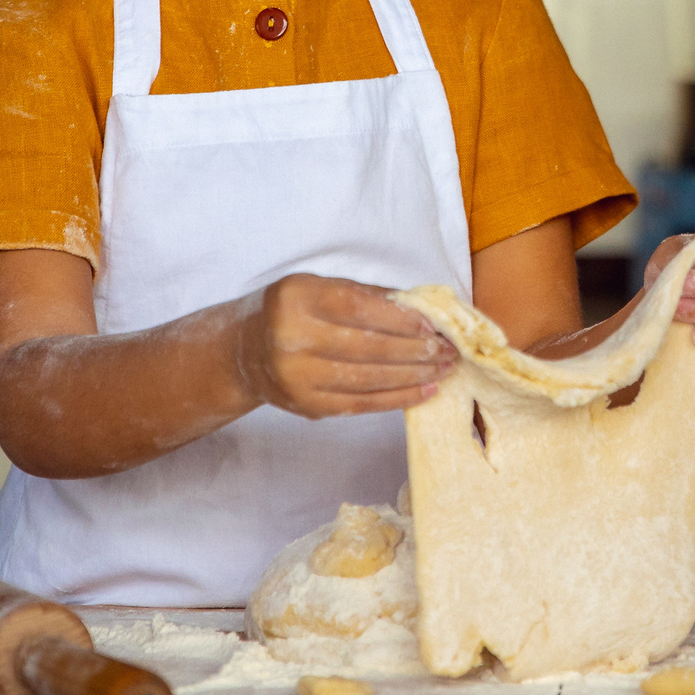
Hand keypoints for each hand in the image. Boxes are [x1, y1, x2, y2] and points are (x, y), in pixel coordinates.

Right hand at [235, 274, 454, 418]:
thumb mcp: (318, 287)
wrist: (246, 352)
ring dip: (414, 376)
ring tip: (444, 369)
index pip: (359, 308)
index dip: (400, 319)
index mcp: (297, 299)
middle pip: (368, 347)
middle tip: (448, 350)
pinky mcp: (308, 407)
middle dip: (416, 350)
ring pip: (369, 379)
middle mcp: (293, 339)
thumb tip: (421, 307)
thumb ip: (365, 295)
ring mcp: (298, 378)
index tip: (433, 325)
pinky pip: (362, 404)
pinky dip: (397, 398)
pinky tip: (424, 390)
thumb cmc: (293, 312)